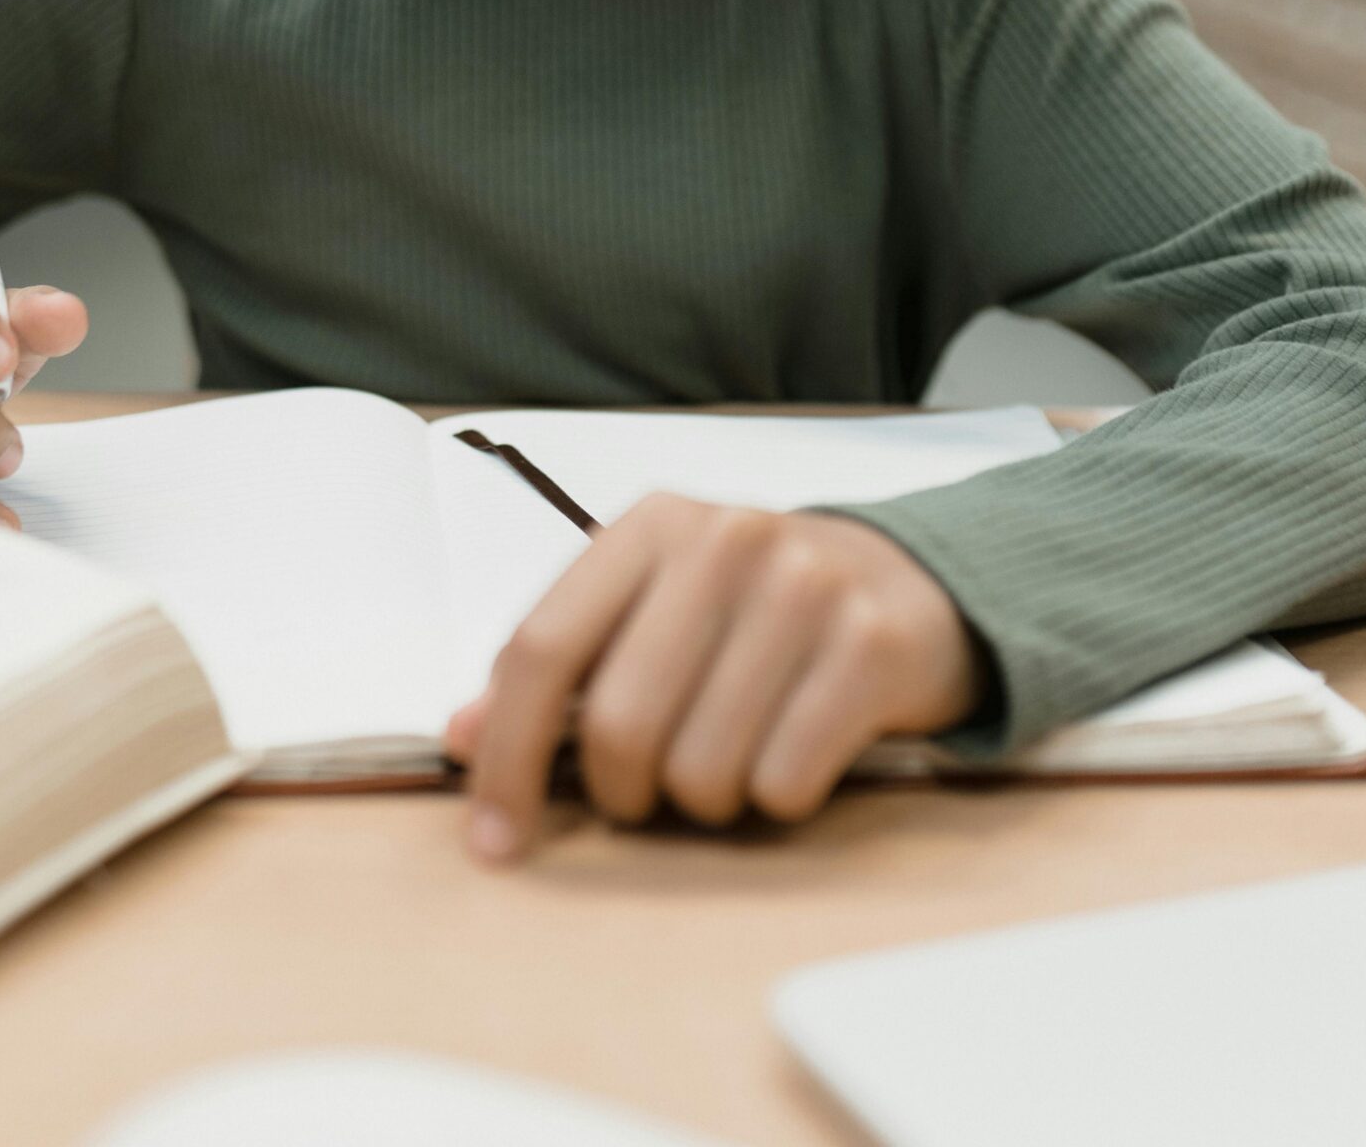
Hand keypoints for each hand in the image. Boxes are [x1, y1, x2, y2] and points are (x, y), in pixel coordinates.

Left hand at [444, 495, 981, 862]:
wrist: (904, 581)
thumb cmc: (752, 606)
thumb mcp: (650, 607)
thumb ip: (561, 666)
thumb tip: (462, 737)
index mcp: (649, 525)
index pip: (541, 648)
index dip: (507, 758)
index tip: (494, 839)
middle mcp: (724, 540)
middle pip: (621, 725)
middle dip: (622, 793)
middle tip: (648, 793)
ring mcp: (804, 587)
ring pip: (701, 769)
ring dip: (704, 802)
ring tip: (729, 761)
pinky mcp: (871, 644)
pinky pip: (783, 782)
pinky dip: (775, 799)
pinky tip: (792, 755)